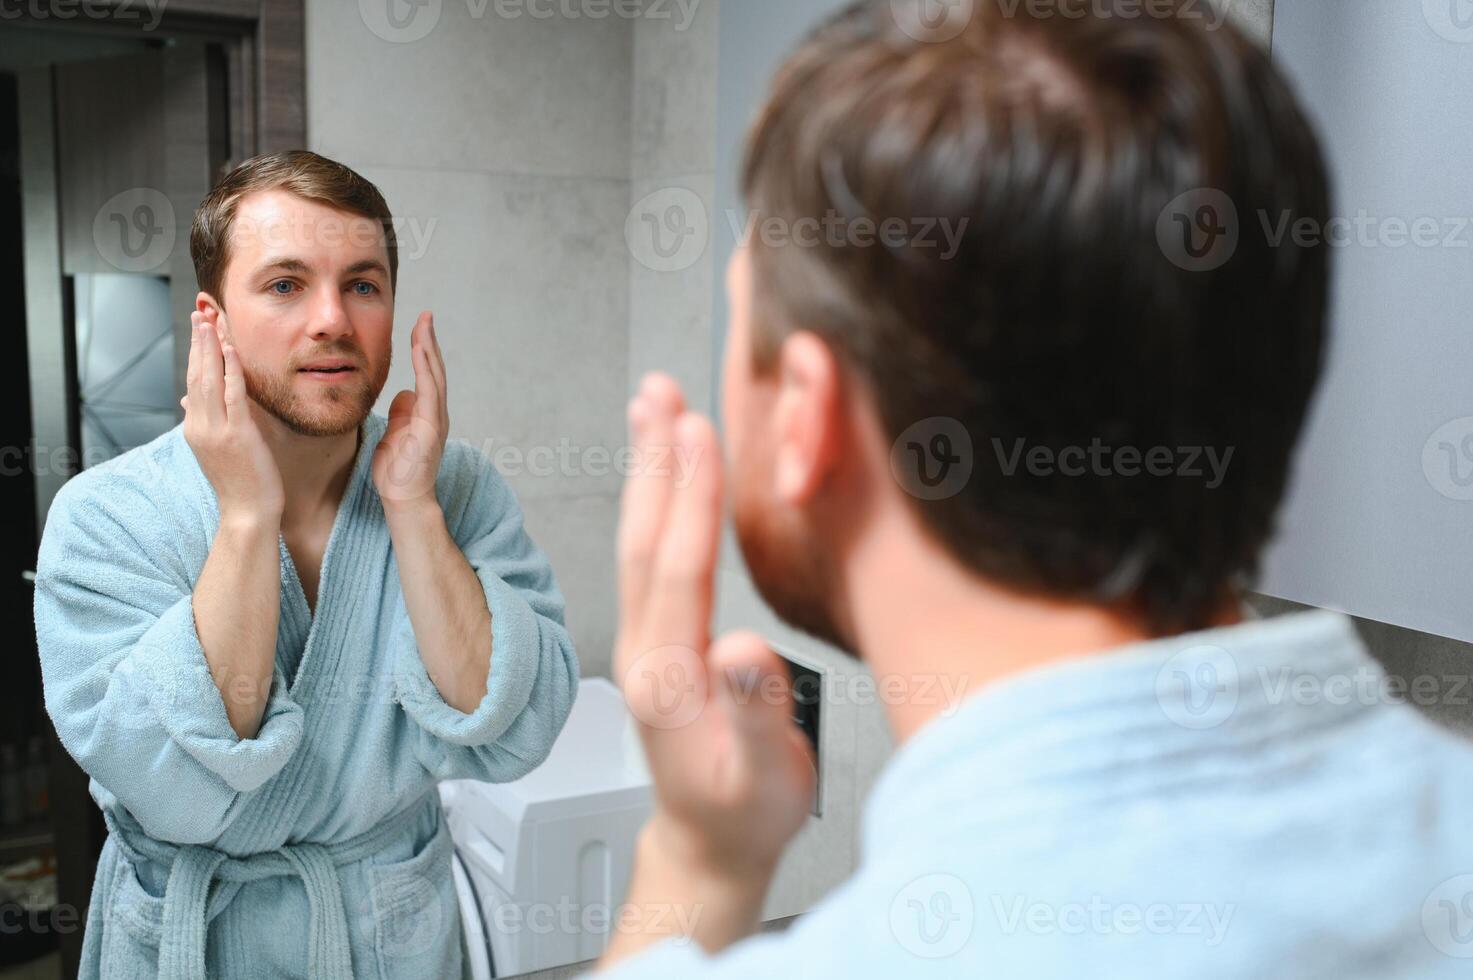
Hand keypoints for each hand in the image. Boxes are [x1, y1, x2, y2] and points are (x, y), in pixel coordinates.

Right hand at [183, 310, 283, 525]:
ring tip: (211, 321)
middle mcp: (200, 426)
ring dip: (210, 348)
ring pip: (209, 379)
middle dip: (198, 342)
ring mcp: (217, 431)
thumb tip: (187, 401)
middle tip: (201, 312)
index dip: (196, 353)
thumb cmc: (240, 483)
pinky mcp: (237, 435)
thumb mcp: (216, 449)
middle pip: (196, 374)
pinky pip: (233, 395)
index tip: (199, 328)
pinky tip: (231, 349)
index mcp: (195, 428)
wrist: (247, 514)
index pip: (193, 381)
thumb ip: (205, 422)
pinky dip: (231, 370)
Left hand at [372, 312, 448, 511]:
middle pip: (434, 369)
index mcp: (426, 414)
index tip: (418, 326)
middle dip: (429, 340)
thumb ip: (400, 414)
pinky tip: (420, 350)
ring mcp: (435, 420)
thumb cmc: (397, 473)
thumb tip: (402, 393)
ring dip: (429, 348)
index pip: (426, 374)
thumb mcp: (394, 435)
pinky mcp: (431, 428)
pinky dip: (426, 369)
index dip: (423, 349)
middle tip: (425, 315)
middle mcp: (436, 413)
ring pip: (435, 376)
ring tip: (424, 324)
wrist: (404, 500)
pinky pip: (429, 391)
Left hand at [614, 374, 815, 883]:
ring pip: (641, 542)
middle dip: (655, 460)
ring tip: (652, 407)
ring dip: (648, 471)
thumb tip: (745, 649)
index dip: (692, 497)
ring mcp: (647, 643)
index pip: (679, 568)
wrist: (707, 847)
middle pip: (645, 540)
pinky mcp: (658, 640)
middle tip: (660, 392)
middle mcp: (647, 651)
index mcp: (670, 676)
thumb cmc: (743, 815)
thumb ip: (755, 712)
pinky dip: (656, 503)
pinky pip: (652, 558)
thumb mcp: (764, 777)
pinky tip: (665, 475)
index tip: (698, 432)